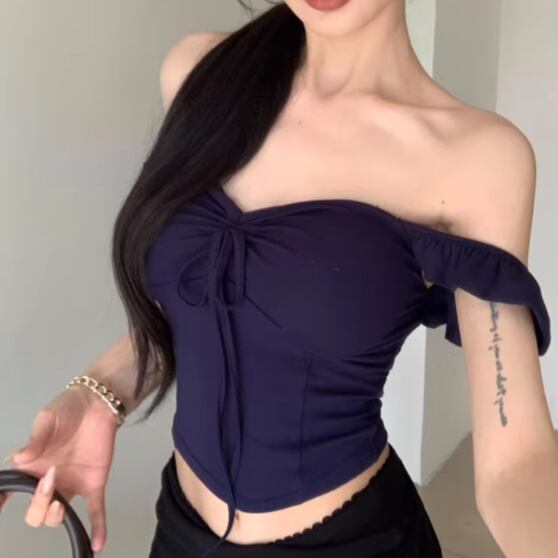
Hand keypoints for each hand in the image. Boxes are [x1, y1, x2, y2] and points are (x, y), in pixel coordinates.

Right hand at [1, 385, 119, 553]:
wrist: (99, 402)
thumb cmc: (67, 408)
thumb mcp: (47, 419)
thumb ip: (36, 439)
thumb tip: (20, 459)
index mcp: (31, 467)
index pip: (9, 490)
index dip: (0, 503)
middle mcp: (48, 481)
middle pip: (35, 512)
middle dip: (38, 505)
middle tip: (49, 481)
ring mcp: (71, 484)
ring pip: (58, 516)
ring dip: (58, 516)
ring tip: (61, 501)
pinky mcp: (94, 483)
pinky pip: (95, 510)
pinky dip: (97, 527)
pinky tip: (97, 546)